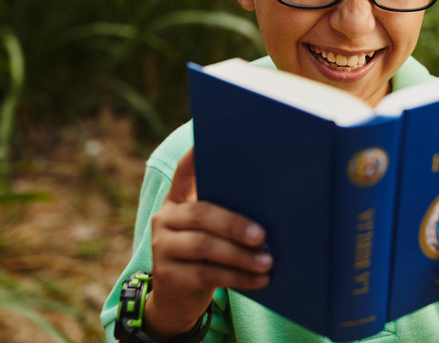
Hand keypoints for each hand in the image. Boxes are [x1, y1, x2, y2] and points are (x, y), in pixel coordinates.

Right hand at [143, 147, 272, 337]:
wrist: (177, 298)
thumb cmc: (207, 255)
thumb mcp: (213, 231)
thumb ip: (228, 214)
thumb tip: (275, 207)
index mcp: (179, 199)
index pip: (184, 171)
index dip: (195, 156)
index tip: (209, 140)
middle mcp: (165, 218)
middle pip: (202, 213)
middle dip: (236, 224)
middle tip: (263, 235)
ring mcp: (162, 246)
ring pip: (204, 245)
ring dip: (241, 255)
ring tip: (267, 262)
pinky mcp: (167, 276)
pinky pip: (207, 274)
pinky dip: (238, 278)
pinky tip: (260, 280)